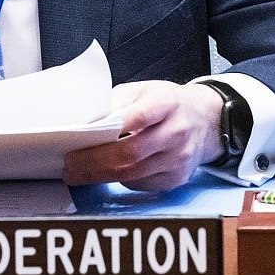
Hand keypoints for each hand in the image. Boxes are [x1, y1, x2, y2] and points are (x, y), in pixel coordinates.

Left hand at [62, 80, 224, 190]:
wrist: (203, 120)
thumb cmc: (166, 103)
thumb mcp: (142, 90)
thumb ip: (117, 103)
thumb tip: (87, 121)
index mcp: (166, 103)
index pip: (138, 116)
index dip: (111, 127)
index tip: (82, 134)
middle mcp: (176, 132)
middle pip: (131, 152)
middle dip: (95, 161)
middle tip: (70, 164)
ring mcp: (178, 158)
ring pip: (133, 173)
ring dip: (101, 175)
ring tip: (78, 173)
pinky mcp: (176, 178)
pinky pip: (141, 184)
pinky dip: (119, 180)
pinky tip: (104, 174)